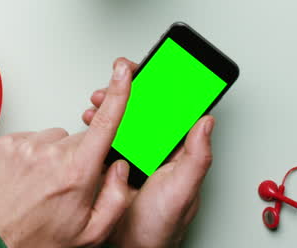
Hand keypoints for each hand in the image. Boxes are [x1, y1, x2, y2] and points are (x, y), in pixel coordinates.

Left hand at [0, 59, 134, 247]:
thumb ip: (116, 197)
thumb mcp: (91, 231)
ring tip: (43, 182)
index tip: (122, 72)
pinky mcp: (7, 142)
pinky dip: (34, 154)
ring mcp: (26, 145)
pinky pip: (32, 139)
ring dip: (54, 155)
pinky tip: (28, 176)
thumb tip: (118, 167)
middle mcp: (51, 153)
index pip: (104, 124)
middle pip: (80, 139)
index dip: (118, 94)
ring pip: (55, 138)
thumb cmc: (40, 238)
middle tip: (65, 185)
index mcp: (77, 171)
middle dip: (79, 157)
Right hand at [81, 58, 214, 247]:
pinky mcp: (112, 164)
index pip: (173, 111)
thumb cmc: (161, 227)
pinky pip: (103, 139)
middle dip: (130, 91)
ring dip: (109, 107)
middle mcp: (155, 151)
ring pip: (122, 122)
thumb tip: (207, 121)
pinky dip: (95, 128)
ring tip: (99, 101)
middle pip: (144, 111)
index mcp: (177, 152)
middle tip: (119, 78)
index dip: (164, 88)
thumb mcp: (183, 190)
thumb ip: (197, 156)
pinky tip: (90, 123)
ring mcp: (132, 157)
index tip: (154, 69)